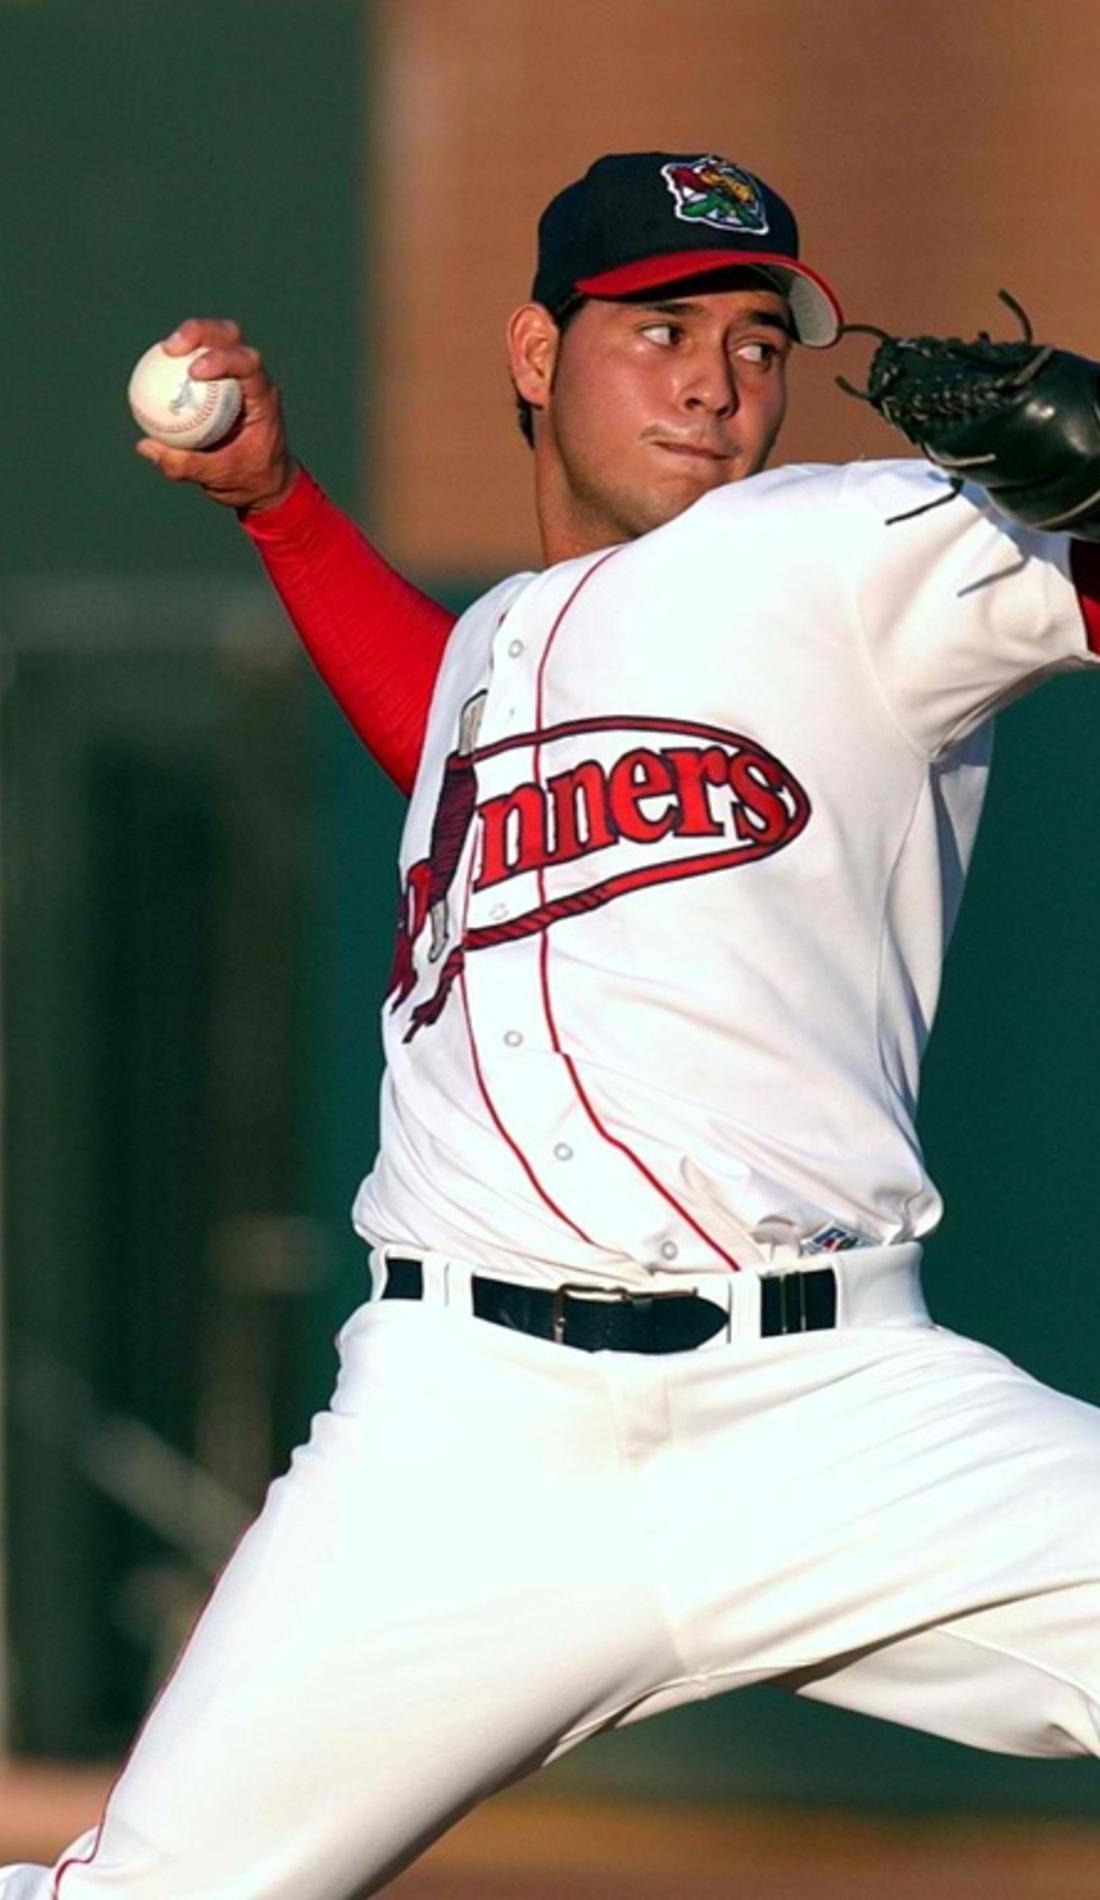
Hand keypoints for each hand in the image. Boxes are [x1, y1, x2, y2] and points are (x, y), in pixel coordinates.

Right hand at [134, 318, 296, 513]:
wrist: (265, 485)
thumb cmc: (251, 480)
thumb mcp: (221, 478)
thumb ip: (186, 465)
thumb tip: (146, 447)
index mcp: (264, 399)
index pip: (249, 365)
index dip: (222, 358)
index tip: (193, 371)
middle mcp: (254, 381)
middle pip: (232, 337)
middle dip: (203, 332)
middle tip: (172, 348)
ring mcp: (239, 378)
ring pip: (218, 339)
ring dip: (191, 335)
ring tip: (165, 350)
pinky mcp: (223, 383)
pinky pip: (201, 360)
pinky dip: (182, 359)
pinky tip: (157, 366)